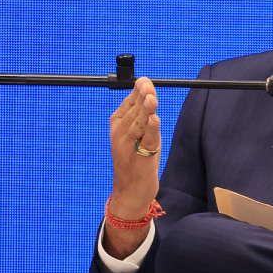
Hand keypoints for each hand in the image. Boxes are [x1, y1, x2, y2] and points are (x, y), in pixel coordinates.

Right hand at [103, 77, 160, 258]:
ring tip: (151, 98)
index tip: (145, 81)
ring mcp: (130, 146)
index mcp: (118, 125)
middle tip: (146, 83)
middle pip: (134, 111)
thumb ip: (141, 115)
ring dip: (145, 110)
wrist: (129, 191)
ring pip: (139, 123)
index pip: (129, 103)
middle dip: (142, 96)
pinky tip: (154, 120)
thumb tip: (148, 92)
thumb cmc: (135, 159)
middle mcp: (121, 133)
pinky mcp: (142, 157)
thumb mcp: (136, 133)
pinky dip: (151, 130)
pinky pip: (148, 141)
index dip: (139, 91)